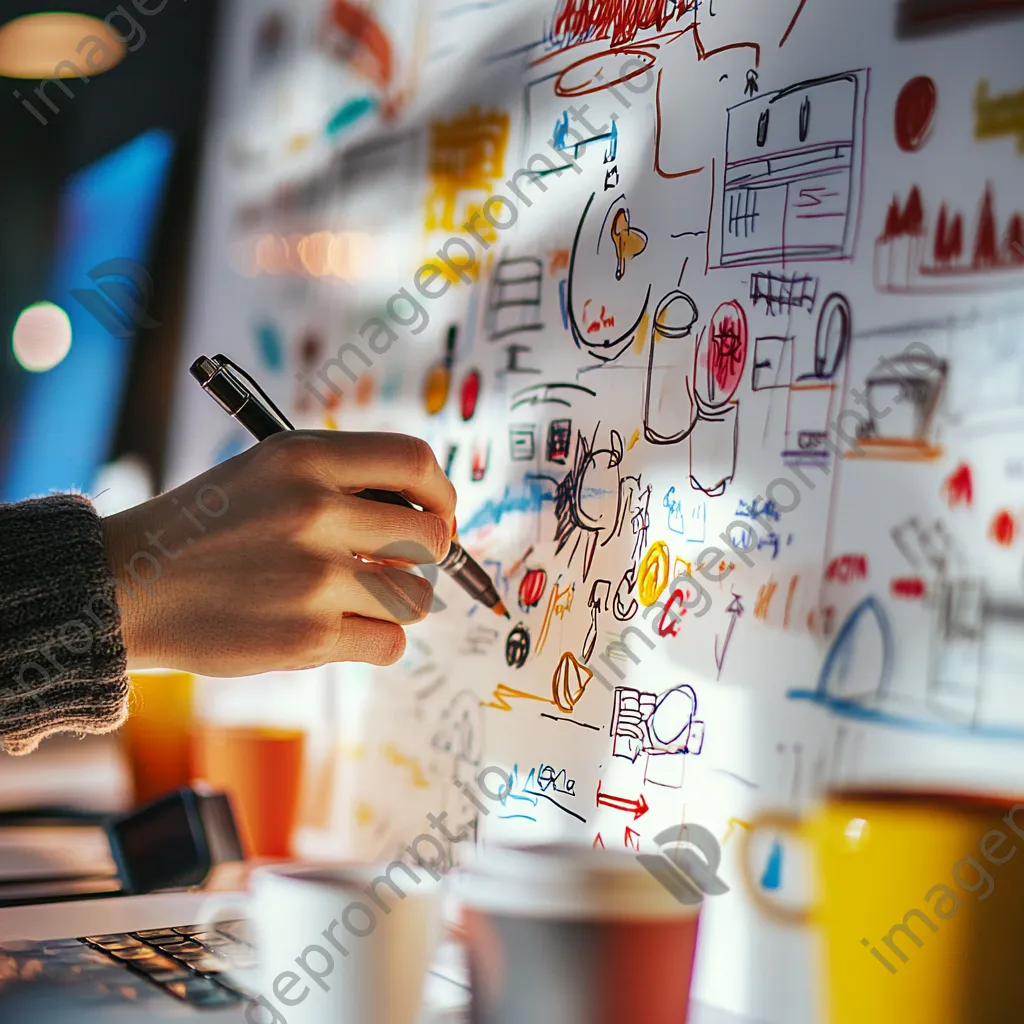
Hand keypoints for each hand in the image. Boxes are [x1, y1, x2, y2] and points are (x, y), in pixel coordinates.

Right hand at [101, 431, 455, 674]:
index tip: (438, 512)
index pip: (414, 461)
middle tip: (395, 562)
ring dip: (397, 600)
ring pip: (417, 596)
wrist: (128, 586)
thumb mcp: (268, 471)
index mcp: (305, 458)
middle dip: (426, 554)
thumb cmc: (209, 527)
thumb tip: (432, 515)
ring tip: (356, 596)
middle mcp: (314, 511)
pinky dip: (377, 639)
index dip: (441, 491)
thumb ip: (344, 480)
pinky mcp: (308, 637)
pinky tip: (343, 628)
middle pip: (430, 537)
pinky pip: (392, 642)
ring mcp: (313, 578)